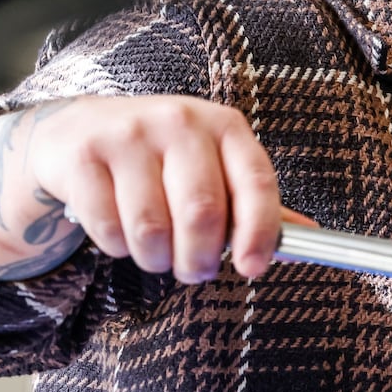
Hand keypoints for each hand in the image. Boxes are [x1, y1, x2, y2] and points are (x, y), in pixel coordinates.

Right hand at [0, 95, 303, 282]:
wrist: (79, 130)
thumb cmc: (163, 159)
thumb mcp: (214, 167)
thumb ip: (254, 204)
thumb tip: (311, 238)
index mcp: (224, 126)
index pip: (255, 182)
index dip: (259, 232)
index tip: (253, 268)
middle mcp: (180, 121)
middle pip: (201, 213)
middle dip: (200, 260)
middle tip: (195, 270)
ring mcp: (128, 134)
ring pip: (151, 228)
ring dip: (157, 259)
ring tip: (157, 252)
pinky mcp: (84, 154)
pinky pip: (108, 228)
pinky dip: (117, 247)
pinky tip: (120, 231)